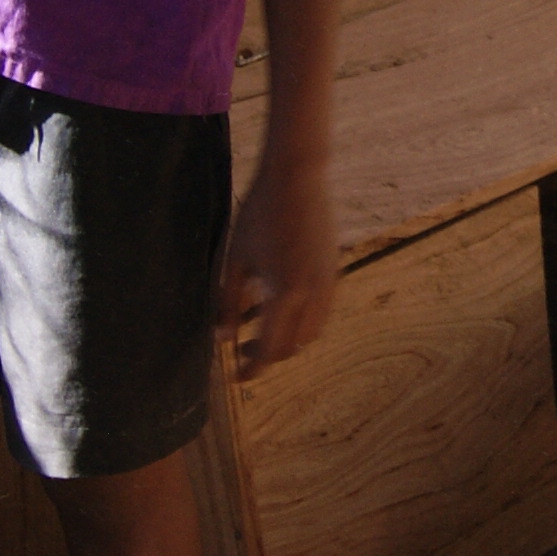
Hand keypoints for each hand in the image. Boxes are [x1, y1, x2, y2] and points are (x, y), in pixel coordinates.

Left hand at [218, 159, 338, 381]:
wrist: (298, 178)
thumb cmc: (259, 215)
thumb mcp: (235, 260)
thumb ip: (227, 302)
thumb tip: (222, 338)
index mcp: (283, 293)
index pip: (268, 349)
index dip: (251, 369)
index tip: (236, 377)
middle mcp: (311, 294)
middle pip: (291, 347)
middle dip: (266, 355)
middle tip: (241, 349)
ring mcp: (327, 284)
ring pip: (310, 333)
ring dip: (286, 339)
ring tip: (260, 327)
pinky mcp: (334, 273)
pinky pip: (321, 313)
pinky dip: (301, 321)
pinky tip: (281, 306)